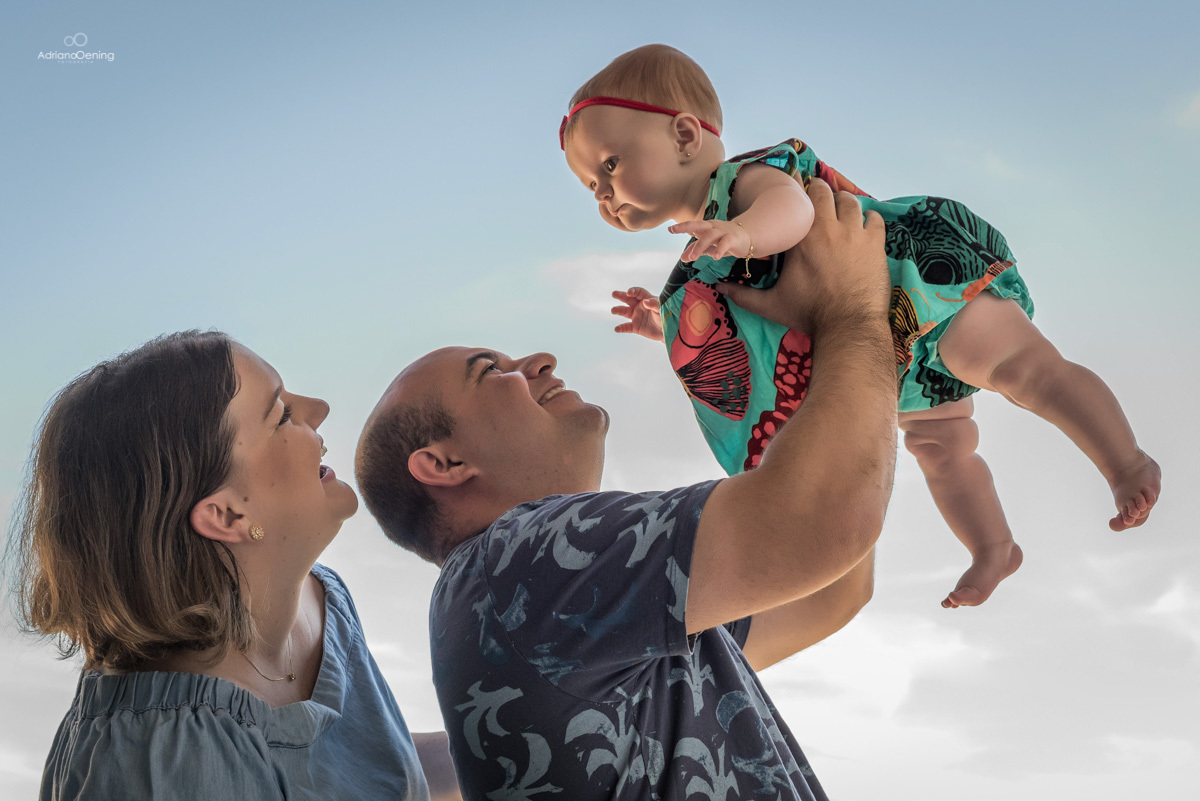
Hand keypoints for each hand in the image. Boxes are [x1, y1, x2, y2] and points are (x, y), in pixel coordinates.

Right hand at [611, 287, 663, 339]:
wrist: (668, 330)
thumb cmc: (667, 316)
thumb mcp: (662, 309)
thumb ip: (654, 304)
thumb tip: (645, 302)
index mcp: (646, 299)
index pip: (638, 293)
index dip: (633, 291)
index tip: (629, 292)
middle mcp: (639, 307)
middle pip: (628, 299)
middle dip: (621, 296)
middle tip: (614, 294)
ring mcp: (637, 317)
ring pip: (625, 312)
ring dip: (618, 310)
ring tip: (613, 310)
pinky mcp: (636, 327)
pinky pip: (626, 327)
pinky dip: (621, 328)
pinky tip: (616, 329)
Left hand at [668, 219, 750, 262]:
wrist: (748, 237)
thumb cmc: (726, 240)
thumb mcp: (710, 246)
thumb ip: (696, 250)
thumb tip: (682, 258)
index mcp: (707, 228)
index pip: (692, 226)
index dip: (681, 227)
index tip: (670, 229)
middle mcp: (713, 227)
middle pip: (698, 224)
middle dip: (685, 226)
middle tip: (674, 230)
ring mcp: (723, 232)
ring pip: (710, 235)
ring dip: (700, 246)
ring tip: (693, 257)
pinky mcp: (733, 239)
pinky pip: (725, 242)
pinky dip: (720, 249)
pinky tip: (715, 258)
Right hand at [718, 179, 886, 331]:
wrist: (848, 327)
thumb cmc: (809, 314)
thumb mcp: (771, 305)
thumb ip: (745, 295)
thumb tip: (719, 289)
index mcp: (800, 239)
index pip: (798, 202)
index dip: (798, 196)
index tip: (796, 199)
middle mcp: (827, 228)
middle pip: (825, 192)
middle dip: (821, 192)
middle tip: (819, 199)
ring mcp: (854, 234)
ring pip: (851, 202)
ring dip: (845, 203)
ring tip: (842, 209)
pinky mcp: (875, 244)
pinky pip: (875, 219)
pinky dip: (869, 219)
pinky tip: (865, 226)